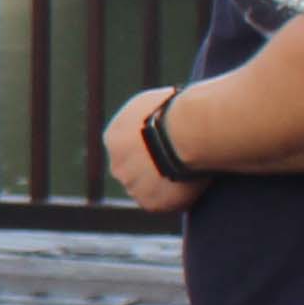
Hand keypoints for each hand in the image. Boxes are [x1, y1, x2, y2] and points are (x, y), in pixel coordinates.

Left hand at [104, 89, 206, 217]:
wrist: (186, 132)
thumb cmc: (177, 110)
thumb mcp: (156, 101)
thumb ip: (150, 115)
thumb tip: (161, 114)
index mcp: (114, 138)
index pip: (126, 148)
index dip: (147, 147)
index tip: (165, 145)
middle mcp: (116, 165)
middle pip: (133, 171)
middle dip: (151, 169)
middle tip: (178, 162)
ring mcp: (132, 187)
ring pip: (146, 189)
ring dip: (164, 184)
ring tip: (189, 174)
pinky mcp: (150, 203)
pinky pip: (163, 203)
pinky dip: (175, 198)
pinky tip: (190, 186)